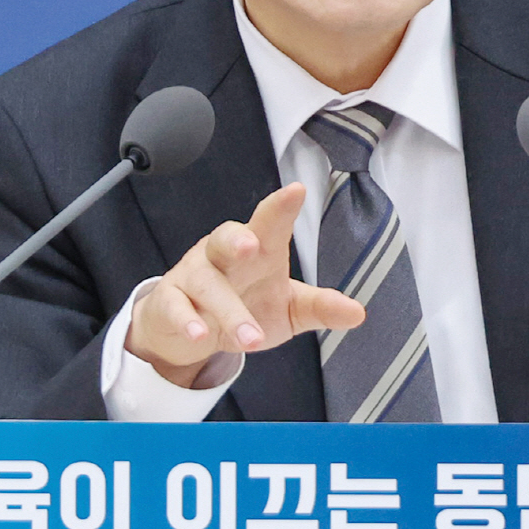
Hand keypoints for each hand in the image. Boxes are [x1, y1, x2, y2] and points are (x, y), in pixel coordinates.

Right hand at [124, 182, 364, 386]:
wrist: (191, 329)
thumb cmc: (245, 303)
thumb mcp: (288, 309)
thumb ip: (319, 307)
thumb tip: (359, 313)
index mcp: (258, 248)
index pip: (270, 223)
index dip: (282, 207)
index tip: (297, 190)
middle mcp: (223, 255)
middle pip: (226, 238)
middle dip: (237, 239)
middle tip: (252, 246)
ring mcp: (193, 275)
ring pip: (207, 284)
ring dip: (229, 311)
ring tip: (250, 338)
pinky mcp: (170, 300)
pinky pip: (176, 306)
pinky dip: (186, 319)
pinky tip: (199, 333)